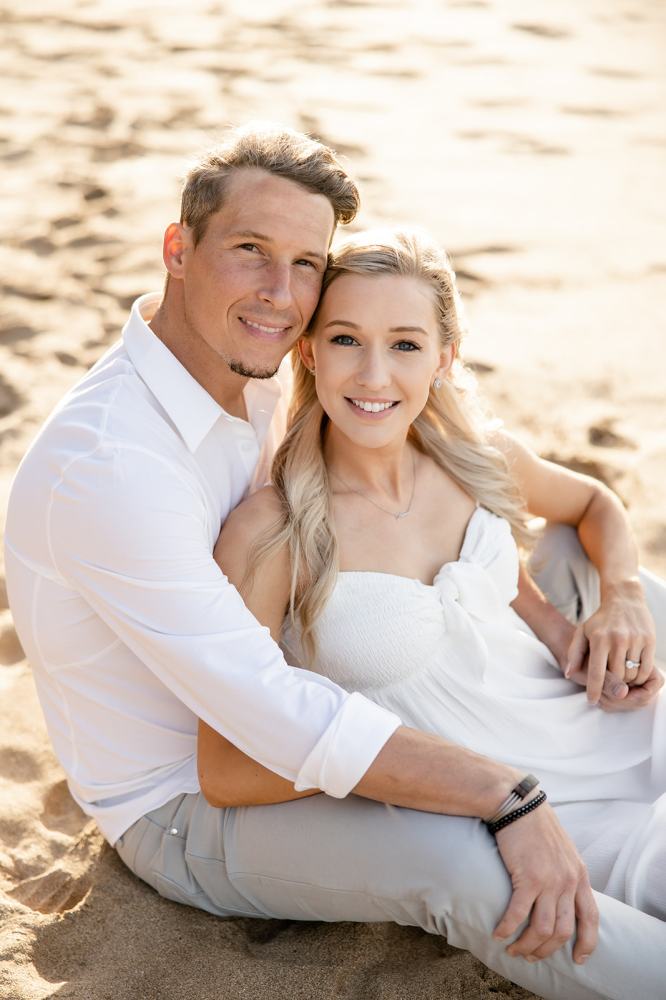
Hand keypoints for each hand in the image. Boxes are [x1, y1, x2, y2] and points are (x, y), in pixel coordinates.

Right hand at [493, 801, 597, 963]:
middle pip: (563, 931)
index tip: (578, 959)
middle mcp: (568, 881)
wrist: (519, 804)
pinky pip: (519, 914)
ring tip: (513, 950)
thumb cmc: (535, 824)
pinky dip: (508, 928)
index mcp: (579, 874)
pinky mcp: (528, 877)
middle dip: (547, 950)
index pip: (591, 917)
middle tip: (531, 956)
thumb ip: (566, 871)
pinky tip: (498, 934)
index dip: (587, 943)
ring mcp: (549, 881)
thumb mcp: (563, 849)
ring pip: (542, 929)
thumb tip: (561, 894)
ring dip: (526, 945)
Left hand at [564, 580, 655, 703]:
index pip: (596, 671)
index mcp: (599, 639)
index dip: (594, 689)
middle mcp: (617, 639)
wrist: (624, 599)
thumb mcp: (583, 632)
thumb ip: (575, 653)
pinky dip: (639, 675)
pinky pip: (646, 668)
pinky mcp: (649, 640)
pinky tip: (633, 672)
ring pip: (632, 675)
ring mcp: (635, 640)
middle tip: (611, 684)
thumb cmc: (600, 620)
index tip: (592, 701)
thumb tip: (569, 674)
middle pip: (616, 676)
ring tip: (621, 677)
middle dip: (613, 684)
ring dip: (627, 681)